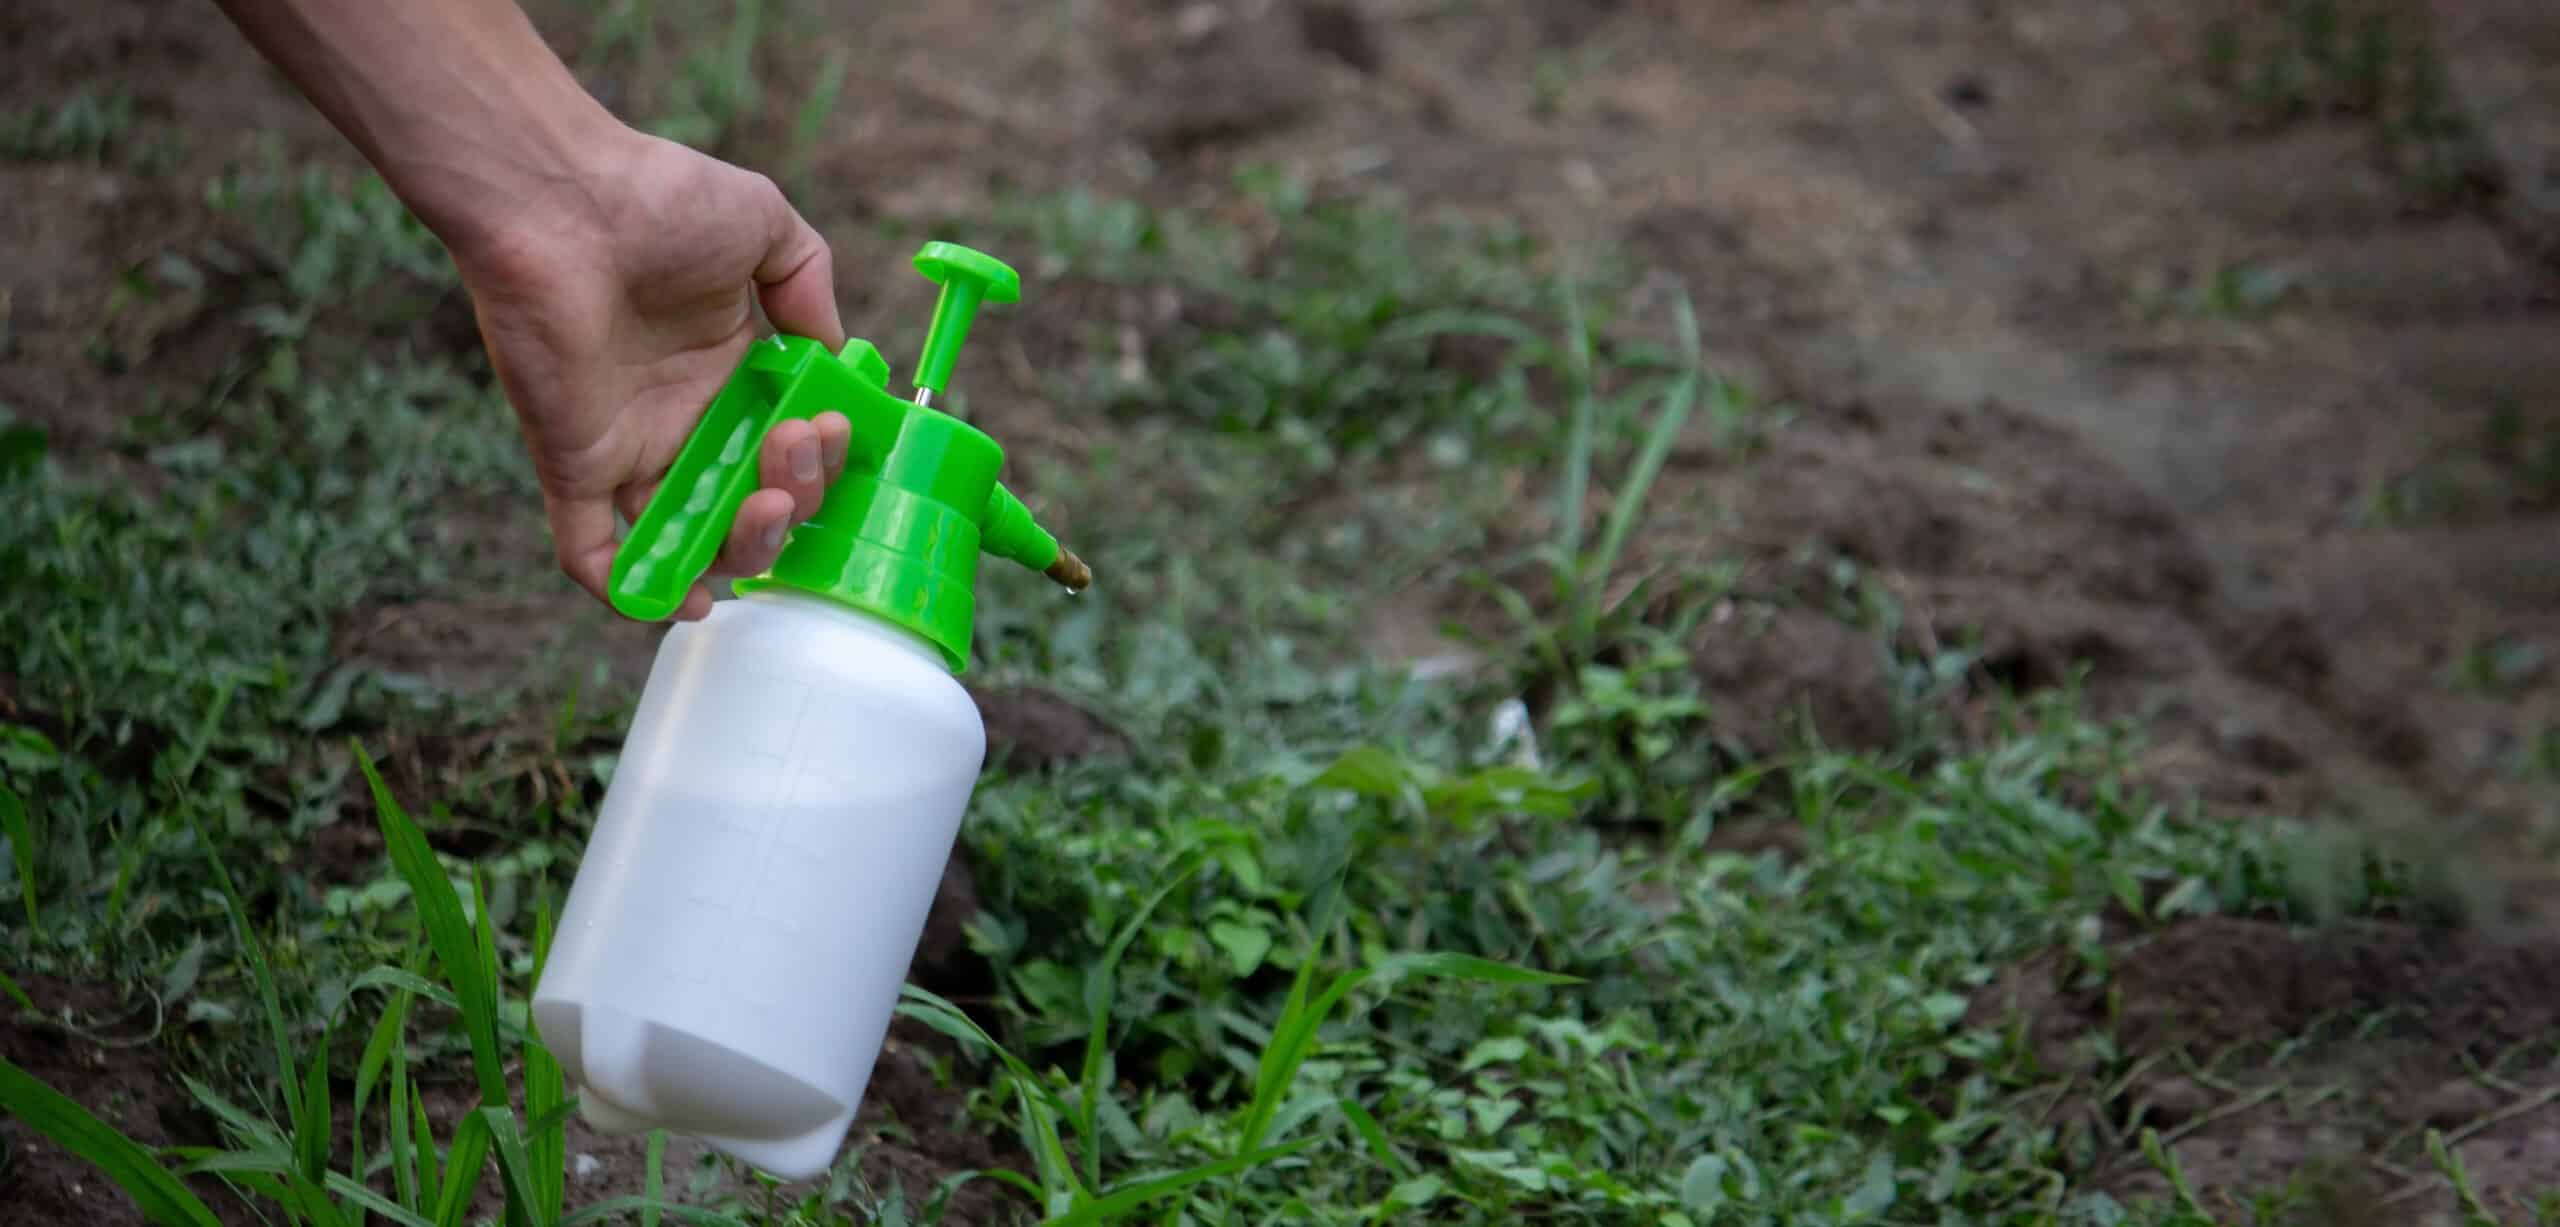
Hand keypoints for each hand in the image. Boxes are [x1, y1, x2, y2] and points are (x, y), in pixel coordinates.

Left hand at [456, 127, 852, 621]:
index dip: (823, 459)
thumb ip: (810, 286)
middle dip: (796, 500)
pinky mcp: (575, 464)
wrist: (559, 197)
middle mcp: (684, 419)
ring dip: (742, 550)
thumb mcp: (767, 227)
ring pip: (691, 540)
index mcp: (732, 372)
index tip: (831, 425)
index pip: (789, 448)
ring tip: (767, 506)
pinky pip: (596, 554)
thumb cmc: (658, 198)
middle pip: (752, 505)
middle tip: (795, 448)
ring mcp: (629, 448)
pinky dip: (635, 593)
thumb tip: (834, 354)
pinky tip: (686, 600)